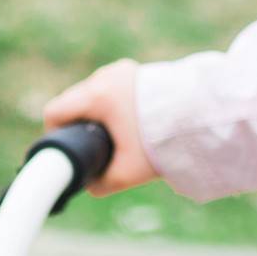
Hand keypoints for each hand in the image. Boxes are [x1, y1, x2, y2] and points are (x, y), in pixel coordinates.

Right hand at [43, 58, 157, 196]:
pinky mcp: (135, 70)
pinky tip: (122, 120)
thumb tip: (86, 185)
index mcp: (98, 96)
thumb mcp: (126, 172)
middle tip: (88, 146)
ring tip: (109, 134)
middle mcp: (105, 76)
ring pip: (92, 92)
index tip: (63, 149)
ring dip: (94, 112)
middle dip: (76, 123)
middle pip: (72, 101)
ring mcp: (121, 70)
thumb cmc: (164, 144)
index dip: (53, 134)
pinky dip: (111, 103)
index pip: (55, 111)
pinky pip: (110, 87)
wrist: (204, 118)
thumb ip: (99, 183)